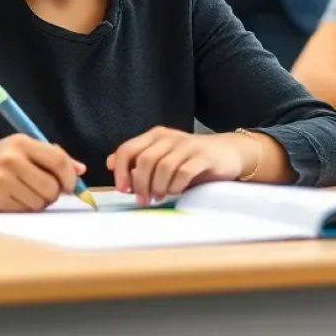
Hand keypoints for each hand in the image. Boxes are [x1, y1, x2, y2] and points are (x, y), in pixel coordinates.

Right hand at [0, 135, 83, 211]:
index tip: (70, 185)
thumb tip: (81, 169)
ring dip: (38, 203)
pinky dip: (24, 209)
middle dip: (54, 194)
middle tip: (44, 191)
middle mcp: (12, 159)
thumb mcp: (18, 148)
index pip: (58, 160)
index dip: (70, 176)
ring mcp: (2, 180)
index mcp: (21, 142)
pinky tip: (12, 199)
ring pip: (40, 202)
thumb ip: (49, 156)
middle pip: (52, 186)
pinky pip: (25, 211)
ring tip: (24, 193)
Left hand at [106, 126, 252, 205]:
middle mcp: (169, 137)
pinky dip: (175, 186)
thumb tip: (109, 163)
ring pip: (163, 167)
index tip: (122, 189)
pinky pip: (183, 172)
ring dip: (157, 187)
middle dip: (140, 183)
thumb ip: (137, 160)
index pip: (128, 149)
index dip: (120, 170)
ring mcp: (187, 146)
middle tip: (142, 199)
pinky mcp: (203, 157)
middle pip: (144, 160)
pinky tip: (175, 192)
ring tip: (159, 197)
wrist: (226, 152)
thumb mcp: (161, 156)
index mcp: (155, 136)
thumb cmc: (189, 159)